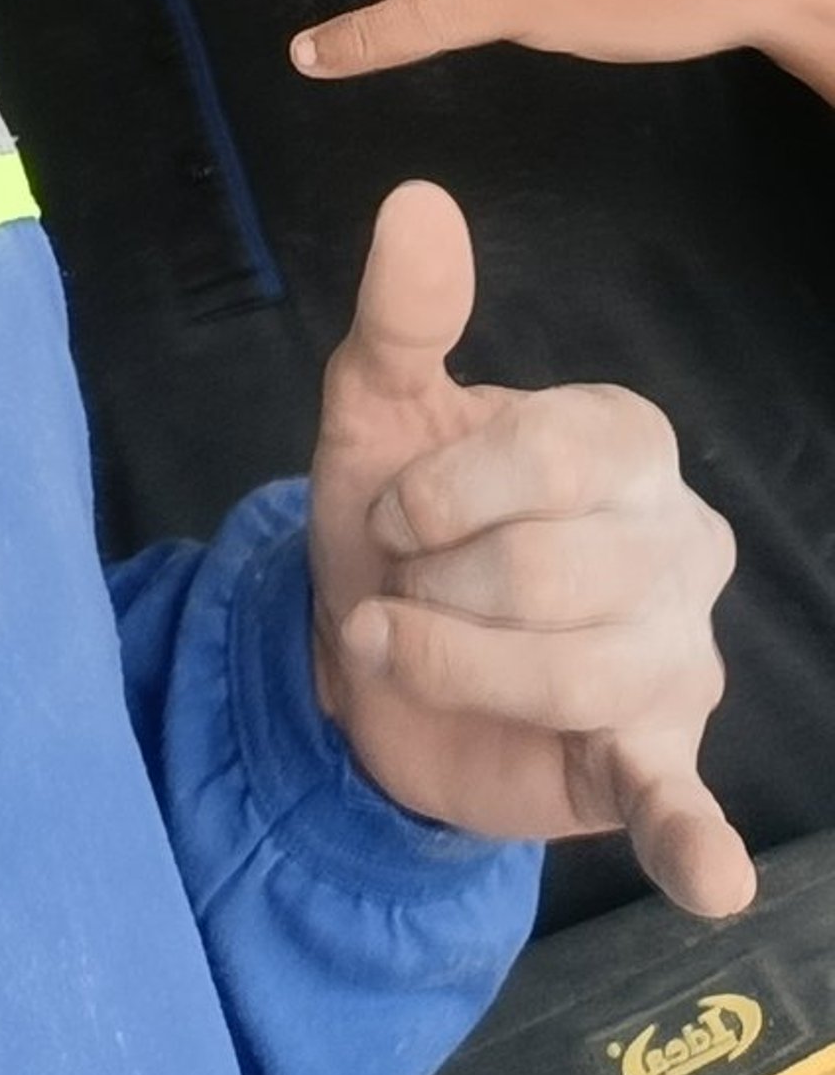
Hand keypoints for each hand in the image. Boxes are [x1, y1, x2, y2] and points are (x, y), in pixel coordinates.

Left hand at [308, 182, 751, 914]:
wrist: (365, 654)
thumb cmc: (397, 515)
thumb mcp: (377, 409)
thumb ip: (405, 313)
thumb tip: (417, 200)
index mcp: (624, 442)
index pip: (553, 458)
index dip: (442, 493)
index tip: (391, 517)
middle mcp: (678, 542)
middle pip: (554, 572)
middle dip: (439, 586)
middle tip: (406, 592)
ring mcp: (676, 658)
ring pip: (571, 674)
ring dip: (453, 666)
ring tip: (410, 653)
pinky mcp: (648, 761)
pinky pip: (677, 799)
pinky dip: (693, 839)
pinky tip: (711, 873)